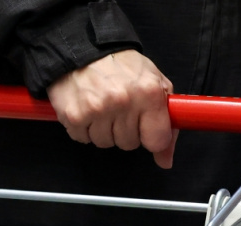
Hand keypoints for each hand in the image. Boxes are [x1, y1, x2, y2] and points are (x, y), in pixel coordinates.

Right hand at [47, 50, 176, 168]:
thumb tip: (165, 160)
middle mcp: (124, 102)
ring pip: (105, 143)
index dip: (150, 137)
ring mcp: (98, 110)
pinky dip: (83, 128)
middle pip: (129, 144)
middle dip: (124, 131)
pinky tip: (86, 109)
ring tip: (101, 107)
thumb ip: (166, 121)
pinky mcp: (75, 117)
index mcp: (149, 93)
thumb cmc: (121, 66)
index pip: (157, 140)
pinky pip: (83, 139)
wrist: (83, 49)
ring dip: (102, 130)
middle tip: (118, 109)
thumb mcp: (153, 84)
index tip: (144, 128)